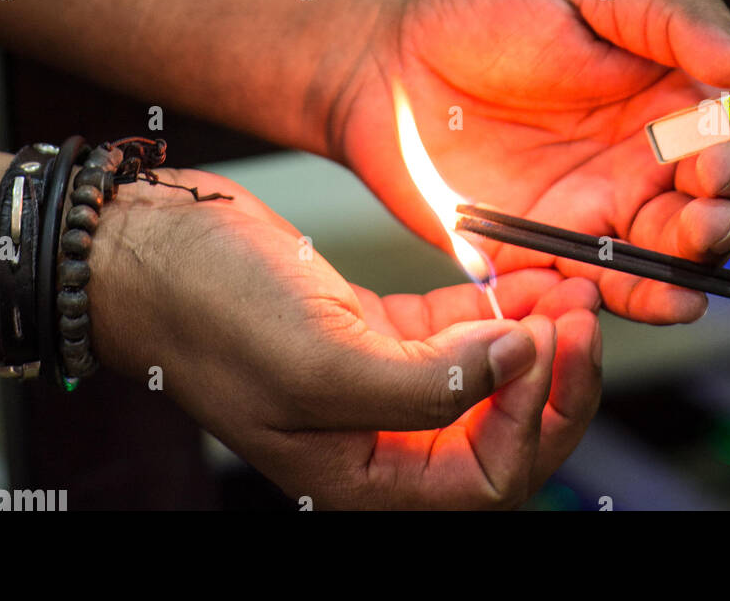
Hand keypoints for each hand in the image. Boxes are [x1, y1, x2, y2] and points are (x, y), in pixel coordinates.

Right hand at [91, 170, 601, 509]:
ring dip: (538, 339)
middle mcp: (377, 439)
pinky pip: (460, 333)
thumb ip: (428, 383)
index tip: (546, 340)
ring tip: (568, 285)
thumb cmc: (207, 312)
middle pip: (501, 437)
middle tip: (584, 316)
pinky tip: (524, 274)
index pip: (486, 480)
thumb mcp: (317, 360)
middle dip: (554, 382)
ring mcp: (379, 380)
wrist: (144, 249)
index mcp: (361, 477)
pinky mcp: (376, 329)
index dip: (531, 416)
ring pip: (490, 381)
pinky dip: (500, 308)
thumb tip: (521, 361)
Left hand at [331, 0, 729, 323]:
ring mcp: (612, 207)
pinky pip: (620, 288)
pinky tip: (672, 294)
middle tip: (718, 167)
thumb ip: (674, 15)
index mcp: (680, 83)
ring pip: (692, 247)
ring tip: (700, 223)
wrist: (381, 51)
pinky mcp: (557, 251)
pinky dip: (653, 299)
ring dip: (710, 244)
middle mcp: (658, 152)